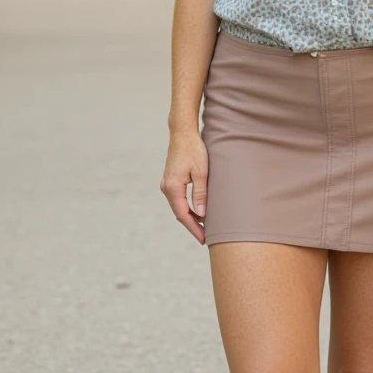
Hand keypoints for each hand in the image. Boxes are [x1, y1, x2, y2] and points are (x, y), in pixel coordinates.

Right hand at [160, 128, 208, 243]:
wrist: (182, 133)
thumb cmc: (194, 149)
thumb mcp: (201, 172)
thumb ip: (200, 194)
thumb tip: (201, 215)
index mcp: (172, 187)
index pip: (183, 215)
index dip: (194, 228)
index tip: (203, 239)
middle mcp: (166, 188)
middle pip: (180, 213)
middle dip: (193, 225)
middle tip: (206, 237)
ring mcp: (167, 184)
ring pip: (179, 207)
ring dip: (191, 217)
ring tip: (205, 227)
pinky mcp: (170, 180)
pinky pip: (178, 199)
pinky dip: (188, 207)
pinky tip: (198, 211)